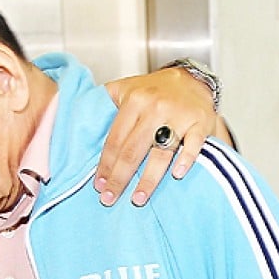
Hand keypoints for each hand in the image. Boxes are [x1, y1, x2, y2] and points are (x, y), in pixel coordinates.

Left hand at [95, 68, 217, 206]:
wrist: (192, 79)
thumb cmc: (156, 90)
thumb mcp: (126, 88)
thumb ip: (105, 102)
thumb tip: (78, 121)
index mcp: (134, 100)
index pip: (115, 139)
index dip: (106, 165)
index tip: (99, 185)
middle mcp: (155, 108)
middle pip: (133, 150)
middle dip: (120, 177)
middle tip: (111, 198)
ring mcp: (179, 116)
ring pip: (161, 152)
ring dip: (149, 179)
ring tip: (138, 198)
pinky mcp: (200, 123)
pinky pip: (193, 144)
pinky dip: (186, 160)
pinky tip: (177, 175)